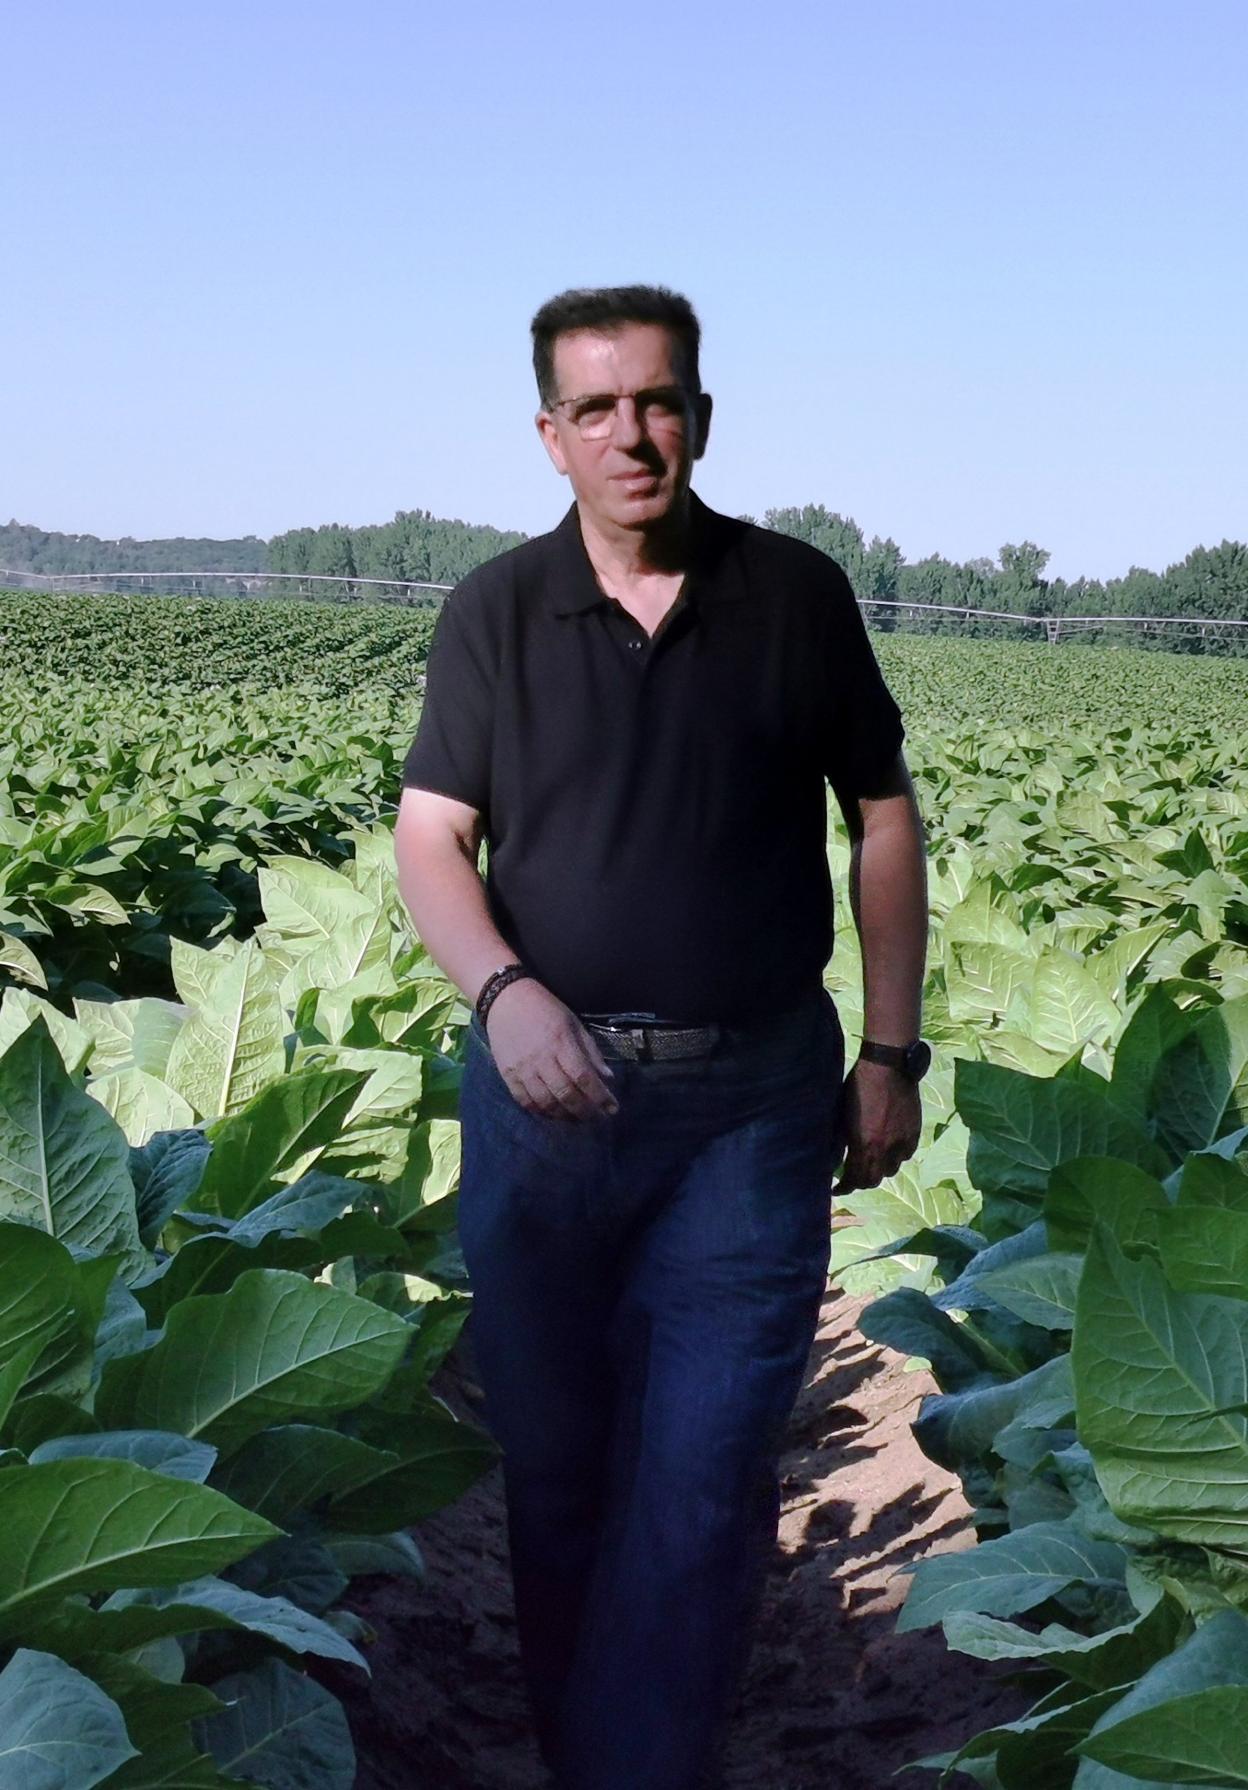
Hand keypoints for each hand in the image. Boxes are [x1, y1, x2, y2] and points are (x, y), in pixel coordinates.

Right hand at [483, 979, 620, 1121]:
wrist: (505, 1000)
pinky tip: (553, 1113)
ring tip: (577, 1118)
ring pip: (545, 1103)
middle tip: (597, 1117)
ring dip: (565, 1116)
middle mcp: (542, 1059)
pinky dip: (541, 1112)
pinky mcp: (507, 1075)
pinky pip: (525, 1101)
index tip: (613, 1108)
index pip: (584, 1077)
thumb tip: (607, 1078)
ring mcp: (522, 1069)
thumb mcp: (574, 1023)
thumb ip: (591, 1052)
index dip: (600, 1097)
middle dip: (585, 1111)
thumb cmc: (545, 1009)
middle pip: (566, 1094)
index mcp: (561, 1042)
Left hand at [834, 1058, 920, 1192]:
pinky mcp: (915, 1134)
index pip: (854, 1179)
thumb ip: (841, 1140)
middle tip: (852, 1176)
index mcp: (863, 1144)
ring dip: (879, 1168)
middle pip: (873, 1180)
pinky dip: (896, 1156)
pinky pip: (905, 1156)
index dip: (844, 1188)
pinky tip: (888, 1148)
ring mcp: (902, 1142)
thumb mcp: (842, 1115)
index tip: (837, 1188)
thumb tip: (834, 1159)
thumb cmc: (858, 1085)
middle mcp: (885, 1149)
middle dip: (861, 1181)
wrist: (889, 1066)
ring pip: (891, 1170)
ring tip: (871, 1160)